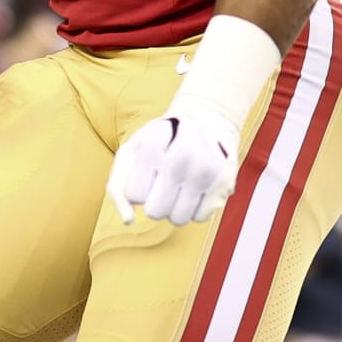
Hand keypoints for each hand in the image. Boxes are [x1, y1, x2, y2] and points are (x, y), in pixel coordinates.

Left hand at [105, 98, 240, 226]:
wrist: (206, 120)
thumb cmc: (162, 142)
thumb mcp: (132, 153)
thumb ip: (117, 187)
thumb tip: (128, 220)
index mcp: (153, 143)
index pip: (134, 195)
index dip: (139, 185)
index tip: (149, 167)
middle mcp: (182, 155)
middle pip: (155, 211)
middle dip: (156, 201)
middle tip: (164, 179)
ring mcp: (206, 169)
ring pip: (178, 219)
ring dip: (175, 207)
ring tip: (181, 183)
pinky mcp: (224, 182)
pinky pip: (200, 218)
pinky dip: (196, 207)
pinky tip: (197, 186)